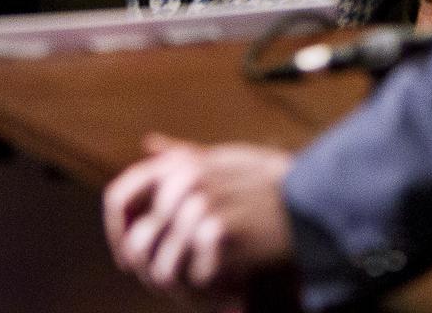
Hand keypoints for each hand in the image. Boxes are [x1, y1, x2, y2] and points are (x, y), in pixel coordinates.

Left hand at [104, 134, 294, 305]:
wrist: (314, 203)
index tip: (130, 258)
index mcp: (178, 164)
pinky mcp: (218, 234)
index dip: (117, 232)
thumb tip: (148, 144)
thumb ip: (183, 154)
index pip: (118, 198)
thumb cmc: (271, 182)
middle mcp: (182, 182)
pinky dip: (211, 287)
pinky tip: (230, 280)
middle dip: (153, 270)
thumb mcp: (225, 157)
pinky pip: (194, 279)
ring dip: (184, 285)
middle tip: (183, 280)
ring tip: (209, 281)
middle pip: (138, 244)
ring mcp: (199, 207)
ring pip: (162, 269)